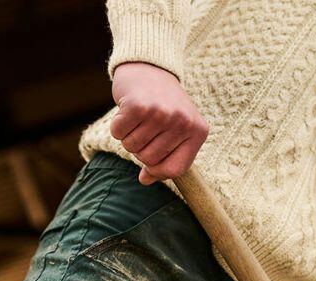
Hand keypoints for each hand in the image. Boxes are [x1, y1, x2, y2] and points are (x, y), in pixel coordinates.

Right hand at [110, 62, 208, 183]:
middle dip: (141, 149)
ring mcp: (161, 113)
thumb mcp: (175, 130)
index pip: (174, 170)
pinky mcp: (139, 106)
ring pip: (132, 148)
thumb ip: (165, 158)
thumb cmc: (163, 103)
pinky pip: (118, 133)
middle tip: (145, 127)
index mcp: (198, 131)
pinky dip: (117, 125)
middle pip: (150, 160)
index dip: (158, 171)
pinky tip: (126, 110)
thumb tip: (145, 180)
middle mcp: (182, 122)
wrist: (151, 65)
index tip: (151, 162)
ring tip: (138, 118)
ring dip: (128, 136)